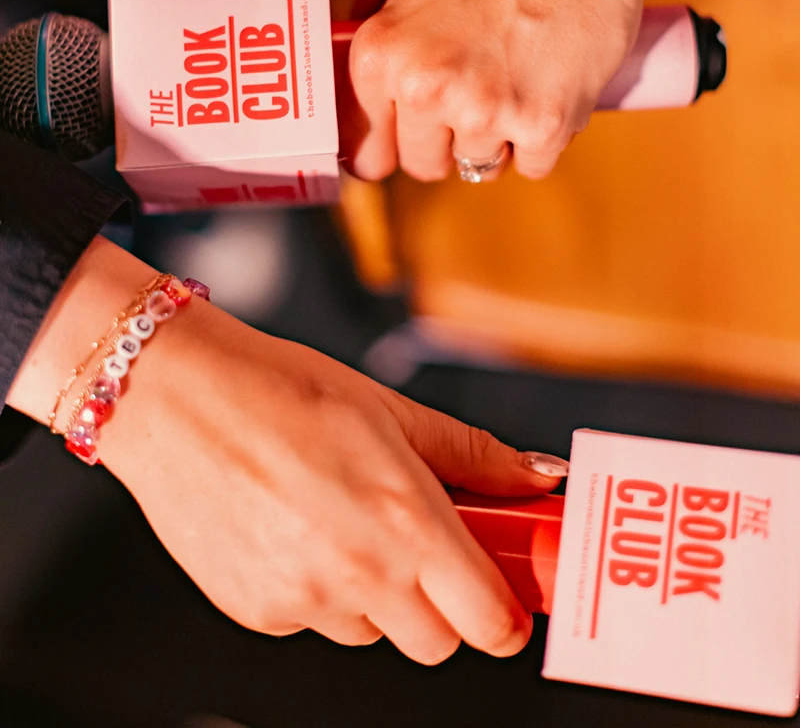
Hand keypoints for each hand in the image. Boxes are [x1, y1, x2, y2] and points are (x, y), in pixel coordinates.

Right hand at [99, 288, 564, 661]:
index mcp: (407, 521)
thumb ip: (473, 455)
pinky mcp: (256, 612)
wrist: (178, 395)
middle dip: (441, 604)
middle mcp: (360, 573)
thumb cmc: (281, 390)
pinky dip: (312, 589)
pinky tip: (291, 528)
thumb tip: (535, 475)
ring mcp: (304, 601)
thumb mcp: (392, 410)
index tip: (502, 593)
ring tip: (339, 519)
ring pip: (370, 631)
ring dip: (372, 594)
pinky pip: (309, 621)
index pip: (488, 622)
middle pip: (436, 643)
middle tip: (418, 544)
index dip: (504, 613)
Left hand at [342, 0, 673, 182]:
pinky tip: (546, 88)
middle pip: (423, 165)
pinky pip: (532, 165)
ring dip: (496, 136)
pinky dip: (541, 137)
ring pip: (479, 166)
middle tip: (473, 90)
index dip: (393, 140)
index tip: (408, 134)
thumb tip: (338, 73)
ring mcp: (486, 110)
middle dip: (445, 138)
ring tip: (514, 77)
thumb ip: (362, 17)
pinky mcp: (545, 124)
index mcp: (381, 54)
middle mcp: (425, 87)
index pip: (369, 152)